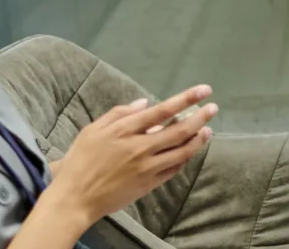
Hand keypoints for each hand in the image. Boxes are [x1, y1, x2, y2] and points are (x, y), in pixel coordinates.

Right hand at [46, 85, 218, 219]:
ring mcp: (147, 168)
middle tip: (214, 108)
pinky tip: (190, 150)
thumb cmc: (80, 161)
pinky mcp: (149, 184)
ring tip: (208, 129)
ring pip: (182, 151)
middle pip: (179, 130)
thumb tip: (145, 102)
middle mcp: (139, 148)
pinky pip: (174, 169)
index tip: (205, 90)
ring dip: (199, 139)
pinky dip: (185, 158)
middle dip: (200, 117)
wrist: (75, 197)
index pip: (162, 110)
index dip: (186, 99)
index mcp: (124, 131)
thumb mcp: (92, 130)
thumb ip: (119, 113)